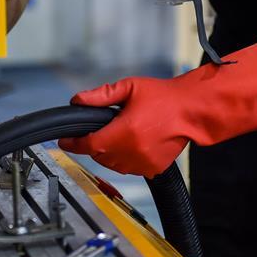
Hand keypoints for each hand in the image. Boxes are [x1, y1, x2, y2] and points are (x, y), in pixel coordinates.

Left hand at [58, 40, 256, 177]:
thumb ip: (101, 96)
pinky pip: (130, 169)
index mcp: (124, 132)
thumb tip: (77, 101)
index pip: (89, 144)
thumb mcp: (129, 88)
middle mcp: (132, 151)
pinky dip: (125, 159)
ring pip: (113, 164)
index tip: (64, 142)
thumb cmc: (163, 97)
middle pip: (99, 155)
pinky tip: (132, 144)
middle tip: (99, 130)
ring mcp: (143, 163)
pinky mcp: (153, 168)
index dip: (73, 144)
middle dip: (94, 144)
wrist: (192, 111)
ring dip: (108, 153)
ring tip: (117, 135)